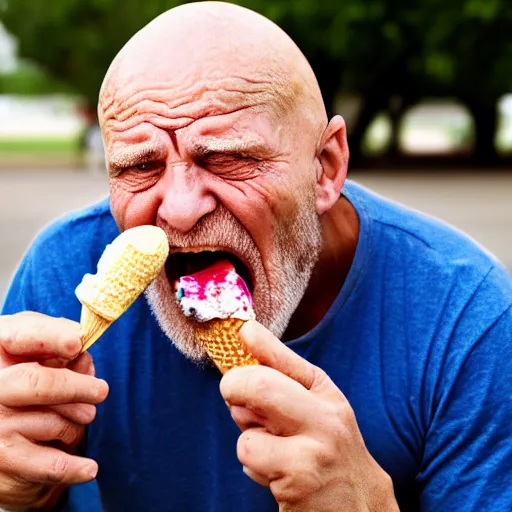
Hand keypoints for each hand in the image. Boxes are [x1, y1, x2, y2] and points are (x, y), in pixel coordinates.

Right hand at [0, 312, 108, 510]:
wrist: (6, 439)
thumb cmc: (33, 384)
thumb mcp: (44, 356)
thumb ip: (62, 349)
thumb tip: (82, 356)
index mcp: (0, 348)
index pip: (19, 335)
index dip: (48, 337)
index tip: (75, 343)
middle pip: (36, 383)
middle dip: (75, 387)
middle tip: (101, 391)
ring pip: (51, 422)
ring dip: (77, 423)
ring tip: (82, 418)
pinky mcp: (0, 458)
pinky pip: (46, 464)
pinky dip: (72, 467)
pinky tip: (89, 468)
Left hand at [220, 321, 398, 511]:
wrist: (360, 504)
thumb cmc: (328, 446)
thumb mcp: (315, 404)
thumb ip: (281, 369)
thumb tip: (246, 331)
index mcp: (325, 393)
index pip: (284, 361)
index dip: (257, 347)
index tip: (241, 342)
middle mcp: (325, 417)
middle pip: (260, 387)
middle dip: (234, 387)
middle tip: (233, 396)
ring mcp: (313, 451)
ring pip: (247, 433)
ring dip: (248, 439)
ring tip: (273, 448)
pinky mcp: (300, 482)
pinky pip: (251, 461)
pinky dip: (254, 467)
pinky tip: (277, 473)